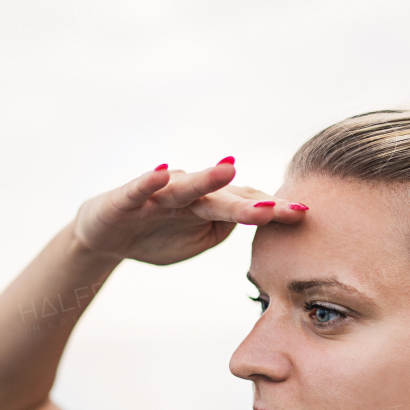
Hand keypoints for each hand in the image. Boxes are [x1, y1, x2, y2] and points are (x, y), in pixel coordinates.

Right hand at [72, 158, 308, 264]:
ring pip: (187, 187)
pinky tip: (162, 172)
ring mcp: (158, 194)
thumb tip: (255, 214)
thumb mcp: (198, 240)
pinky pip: (140, 189)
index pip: (245, 207)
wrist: (105, 236)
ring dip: (207, 178)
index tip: (304, 215)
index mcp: (209, 207)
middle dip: (253, 204)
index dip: (272, 211)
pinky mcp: (127, 199)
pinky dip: (149, 180)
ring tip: (229, 168)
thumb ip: (226, 227)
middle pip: (225, 198)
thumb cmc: (157, 236)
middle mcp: (188, 194)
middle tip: (283, 208)